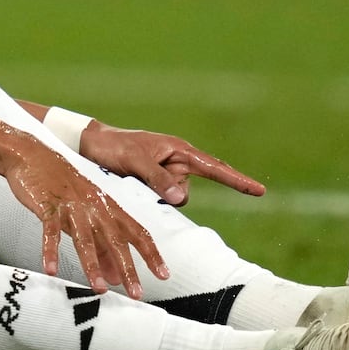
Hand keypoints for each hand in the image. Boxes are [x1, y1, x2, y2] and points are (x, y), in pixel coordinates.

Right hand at [1, 140, 169, 298]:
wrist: (34, 155)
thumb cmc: (62, 185)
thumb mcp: (86, 213)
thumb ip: (101, 245)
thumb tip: (115, 276)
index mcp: (108, 206)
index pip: (137, 232)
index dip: (151, 254)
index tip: (163, 274)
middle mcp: (94, 206)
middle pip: (116, 239)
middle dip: (127, 268)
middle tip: (136, 292)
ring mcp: (71, 205)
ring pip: (85, 238)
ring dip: (93, 265)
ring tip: (99, 289)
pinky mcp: (48, 205)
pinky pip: (51, 231)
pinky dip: (50, 250)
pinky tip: (51, 269)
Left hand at [79, 124, 264, 206]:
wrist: (88, 146)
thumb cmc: (113, 147)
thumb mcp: (135, 160)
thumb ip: (158, 178)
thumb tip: (181, 197)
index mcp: (179, 150)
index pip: (215, 168)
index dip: (237, 181)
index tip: (260, 191)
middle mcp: (176, 164)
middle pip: (186, 192)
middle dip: (167, 194)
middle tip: (138, 178)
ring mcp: (164, 177)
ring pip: (171, 201)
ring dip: (152, 197)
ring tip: (128, 179)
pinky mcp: (152, 188)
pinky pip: (158, 203)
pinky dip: (146, 200)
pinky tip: (128, 188)